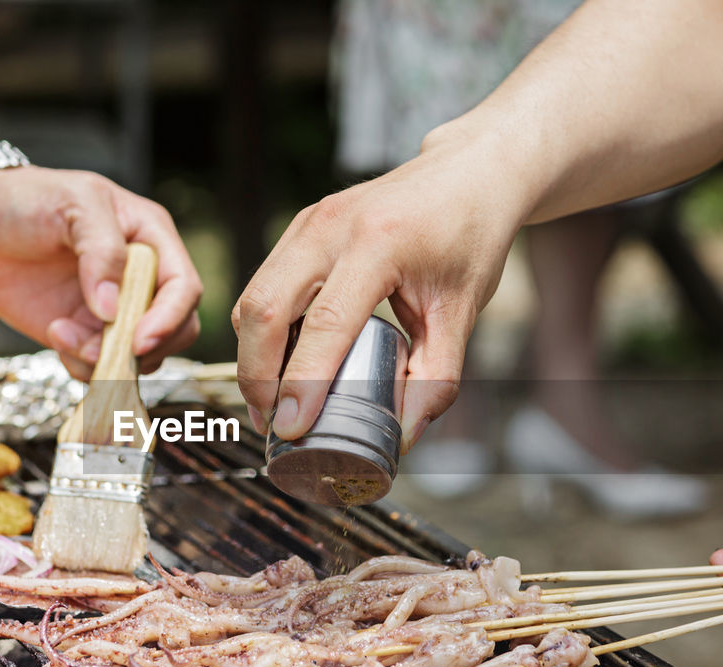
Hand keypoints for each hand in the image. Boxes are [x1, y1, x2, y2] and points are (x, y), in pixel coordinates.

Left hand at [0, 166, 201, 378]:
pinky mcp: (85, 333)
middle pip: (176, 329)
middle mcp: (141, 279)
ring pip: (139, 357)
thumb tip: (113, 310)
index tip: (139, 340)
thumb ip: (102, 251)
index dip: (169, 318)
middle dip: (144, 348)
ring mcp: (114, 310)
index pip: (183, 287)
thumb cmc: (29, 198)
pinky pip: (100, 366)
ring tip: (61, 333)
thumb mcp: (73, 204)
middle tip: (103, 349)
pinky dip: (81, 365)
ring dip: (105, 360)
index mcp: (151, 239)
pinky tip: (54, 333)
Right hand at [231, 129, 526, 450]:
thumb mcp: (462, 311)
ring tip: (270, 404)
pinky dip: (262, 330)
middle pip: (265, 308)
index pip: (327, 323)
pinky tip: (279, 364)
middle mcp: (332, 226)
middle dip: (257, 375)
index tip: (292, 427)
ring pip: (254, 296)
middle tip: (271, 424)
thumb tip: (403, 438)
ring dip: (252, 356)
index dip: (303, 381)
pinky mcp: (301, 225)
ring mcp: (309, 221)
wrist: (469, 173)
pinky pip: (264, 283)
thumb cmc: (469, 238)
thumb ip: (437, 378)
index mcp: (380, 243)